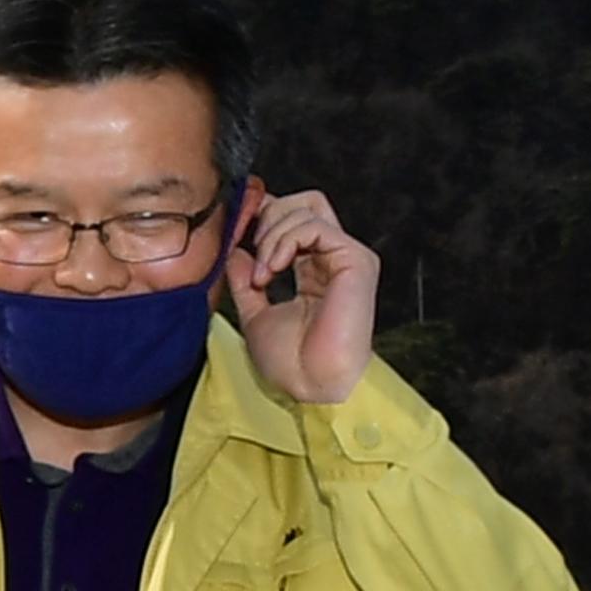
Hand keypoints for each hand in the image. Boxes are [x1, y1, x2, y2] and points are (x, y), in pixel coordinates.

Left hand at [223, 180, 379, 407]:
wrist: (313, 387)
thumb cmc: (292, 364)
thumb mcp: (254, 315)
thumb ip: (245, 283)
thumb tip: (236, 251)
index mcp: (312, 270)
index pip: (291, 220)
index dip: (263, 216)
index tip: (236, 232)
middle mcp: (331, 258)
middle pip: (304, 202)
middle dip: (268, 217)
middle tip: (251, 253)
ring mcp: (345, 257)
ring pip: (307, 207)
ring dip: (271, 236)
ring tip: (261, 274)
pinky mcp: (355, 259)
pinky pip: (314, 225)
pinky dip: (285, 240)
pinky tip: (273, 270)